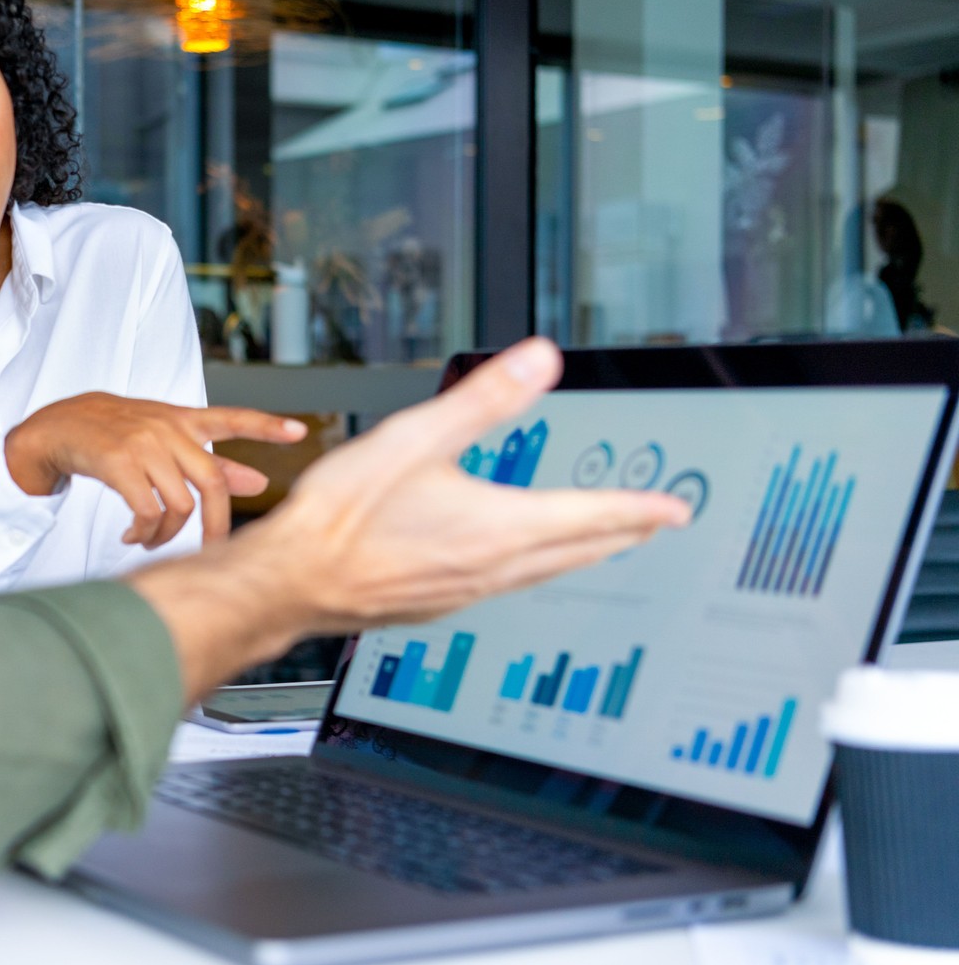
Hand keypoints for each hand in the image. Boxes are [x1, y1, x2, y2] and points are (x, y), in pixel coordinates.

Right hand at [4, 392, 306, 545]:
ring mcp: (144, 443)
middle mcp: (168, 428)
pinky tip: (132, 537)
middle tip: (212, 551)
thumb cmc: (117, 435)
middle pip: (212, 482)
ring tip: (152, 541)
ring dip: (168, 535)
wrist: (59, 426)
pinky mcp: (119, 461)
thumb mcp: (165, 441)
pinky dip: (144, 533)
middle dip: (217, 525)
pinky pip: (147, 511)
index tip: (300, 431)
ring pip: (179, 504)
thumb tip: (260, 481)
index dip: (267, 426)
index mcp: (184, 420)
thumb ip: (212, 462)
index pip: (232, 418)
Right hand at [128, 338, 692, 697]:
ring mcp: (463, 592)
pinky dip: (528, 571)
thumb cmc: (341, 518)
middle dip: (617, 534)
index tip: (675, 510)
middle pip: (574, 551)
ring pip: (540, 573)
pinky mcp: (433, 604)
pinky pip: (501, 586)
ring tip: (595, 545)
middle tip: (650, 527)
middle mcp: (491, 567)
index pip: (589, 515)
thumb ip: (483, 399)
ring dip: (576, 555)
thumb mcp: (416, 438)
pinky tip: (508, 566)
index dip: (638, 508)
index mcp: (498, 527)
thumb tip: (540, 360)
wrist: (289, 582)